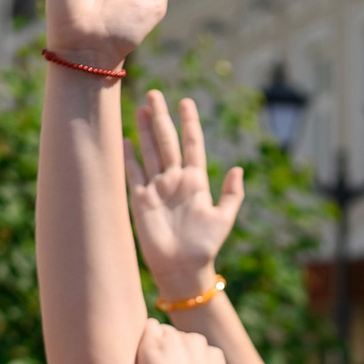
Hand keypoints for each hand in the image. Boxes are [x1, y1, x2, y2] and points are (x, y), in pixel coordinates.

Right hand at [128, 91, 244, 296]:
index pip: (192, 144)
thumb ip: (232, 194)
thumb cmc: (206, 246)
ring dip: (145, 130)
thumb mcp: (224, 219)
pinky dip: (129, 157)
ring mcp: (157, 188)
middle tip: (155, 94)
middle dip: (161, 118)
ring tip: (141, 107)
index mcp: (196, 181)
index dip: (189, 123)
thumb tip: (239, 169)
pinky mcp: (141, 201)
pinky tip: (125, 139)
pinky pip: (133, 174)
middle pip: (167, 142)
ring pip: (150, 152)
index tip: (186, 101)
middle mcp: (175, 180)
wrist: (183, 269)